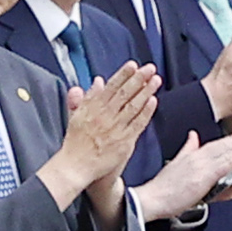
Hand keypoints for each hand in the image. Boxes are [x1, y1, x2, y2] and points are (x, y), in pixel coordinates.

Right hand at [48, 62, 159, 190]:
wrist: (77, 165)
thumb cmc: (76, 142)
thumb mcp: (77, 114)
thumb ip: (87, 96)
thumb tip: (98, 81)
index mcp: (93, 107)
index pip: (111, 87)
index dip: (123, 74)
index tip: (133, 65)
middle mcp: (105, 115)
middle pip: (124, 93)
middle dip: (138, 79)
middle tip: (149, 68)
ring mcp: (116, 128)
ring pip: (133, 106)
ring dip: (146, 92)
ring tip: (156, 80)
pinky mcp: (124, 141)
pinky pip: (137, 124)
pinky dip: (146, 112)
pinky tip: (153, 101)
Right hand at [131, 126, 231, 219]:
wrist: (152, 199)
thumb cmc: (164, 187)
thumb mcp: (178, 162)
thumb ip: (188, 148)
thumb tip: (193, 135)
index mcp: (196, 154)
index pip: (222, 143)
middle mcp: (199, 156)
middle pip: (228, 145)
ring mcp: (201, 165)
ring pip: (228, 153)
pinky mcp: (201, 176)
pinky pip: (222, 166)